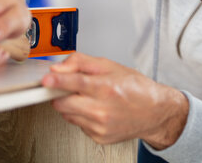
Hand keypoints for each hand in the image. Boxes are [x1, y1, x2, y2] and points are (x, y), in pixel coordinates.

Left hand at [42, 53, 188, 147]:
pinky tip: (96, 109)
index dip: (57, 81)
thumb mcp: (111, 66)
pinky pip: (78, 125)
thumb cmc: (136, 88)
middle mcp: (102, 109)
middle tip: (67, 87)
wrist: (155, 112)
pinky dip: (82, 116)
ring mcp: (100, 126)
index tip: (46, 80)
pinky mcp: (99, 137)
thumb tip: (60, 67)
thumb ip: (82, 63)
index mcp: (106, 88)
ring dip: (71, 105)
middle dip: (61, 93)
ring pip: (68, 115)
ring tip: (88, 97)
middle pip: (64, 103)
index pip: (74, 83)